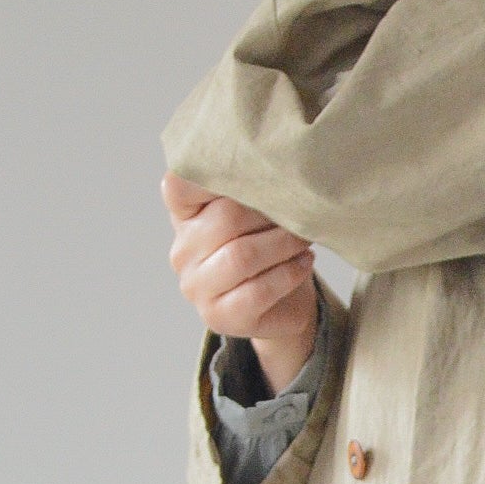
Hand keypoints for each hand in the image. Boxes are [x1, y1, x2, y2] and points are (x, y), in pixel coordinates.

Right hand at [162, 172, 318, 395]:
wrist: (282, 305)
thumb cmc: (269, 248)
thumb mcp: (257, 213)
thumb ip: (251, 191)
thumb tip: (280, 167)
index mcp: (184, 216)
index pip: (179, 185)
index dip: (213, 174)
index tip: (256, 171)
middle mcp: (183, 251)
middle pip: (225, 219)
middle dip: (271, 214)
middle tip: (302, 211)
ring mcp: (197, 287)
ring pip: (242, 256)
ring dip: (284, 244)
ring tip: (305, 239)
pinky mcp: (220, 316)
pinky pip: (258, 291)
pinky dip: (289, 273)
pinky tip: (305, 263)